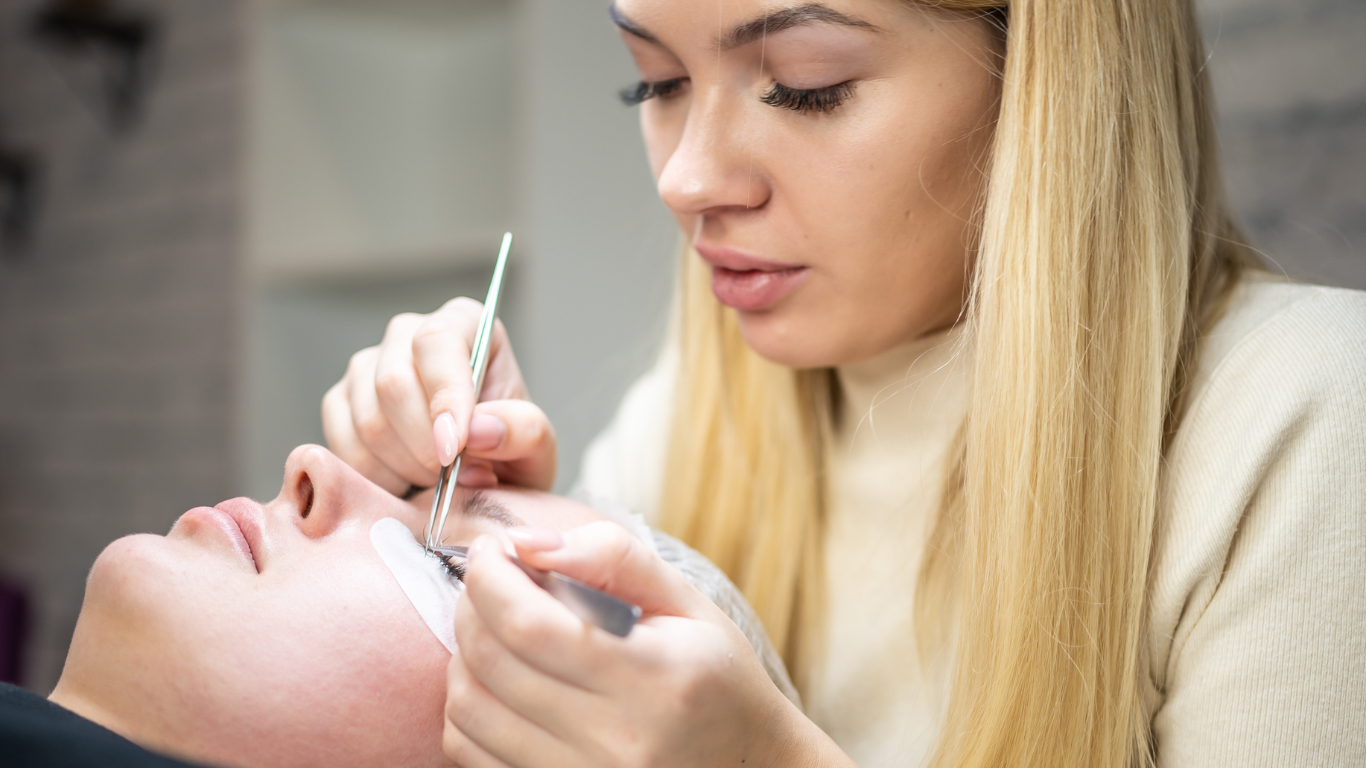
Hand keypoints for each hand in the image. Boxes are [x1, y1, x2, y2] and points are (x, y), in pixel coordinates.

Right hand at [322, 298, 556, 495]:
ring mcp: (366, 367)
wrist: (482, 479)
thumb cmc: (510, 452)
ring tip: (437, 480)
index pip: (437, 342)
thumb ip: (522, 431)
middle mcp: (408, 334)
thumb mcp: (538, 447)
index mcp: (464, 322)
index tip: (456, 450)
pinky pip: (344, 445)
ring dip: (405, 467)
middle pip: (392, 381)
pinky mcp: (340, 404)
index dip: (444, 396)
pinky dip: (377, 478)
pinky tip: (408, 482)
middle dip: (423, 445)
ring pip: (367, 419)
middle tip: (452, 477)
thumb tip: (478, 429)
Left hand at [443, 522, 854, 767]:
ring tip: (495, 628)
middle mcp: (615, 742)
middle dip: (470, 605)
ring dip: (463, 656)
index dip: (489, 576)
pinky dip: (467, 709)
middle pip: (489, 665)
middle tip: (489, 579)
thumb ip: (613, 557)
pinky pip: (470, 754)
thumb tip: (529, 541)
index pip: (529, 625)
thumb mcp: (689, 605)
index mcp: (654, 680)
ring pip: (468, 712)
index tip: (492, 548)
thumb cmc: (718, 682)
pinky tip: (500, 682)